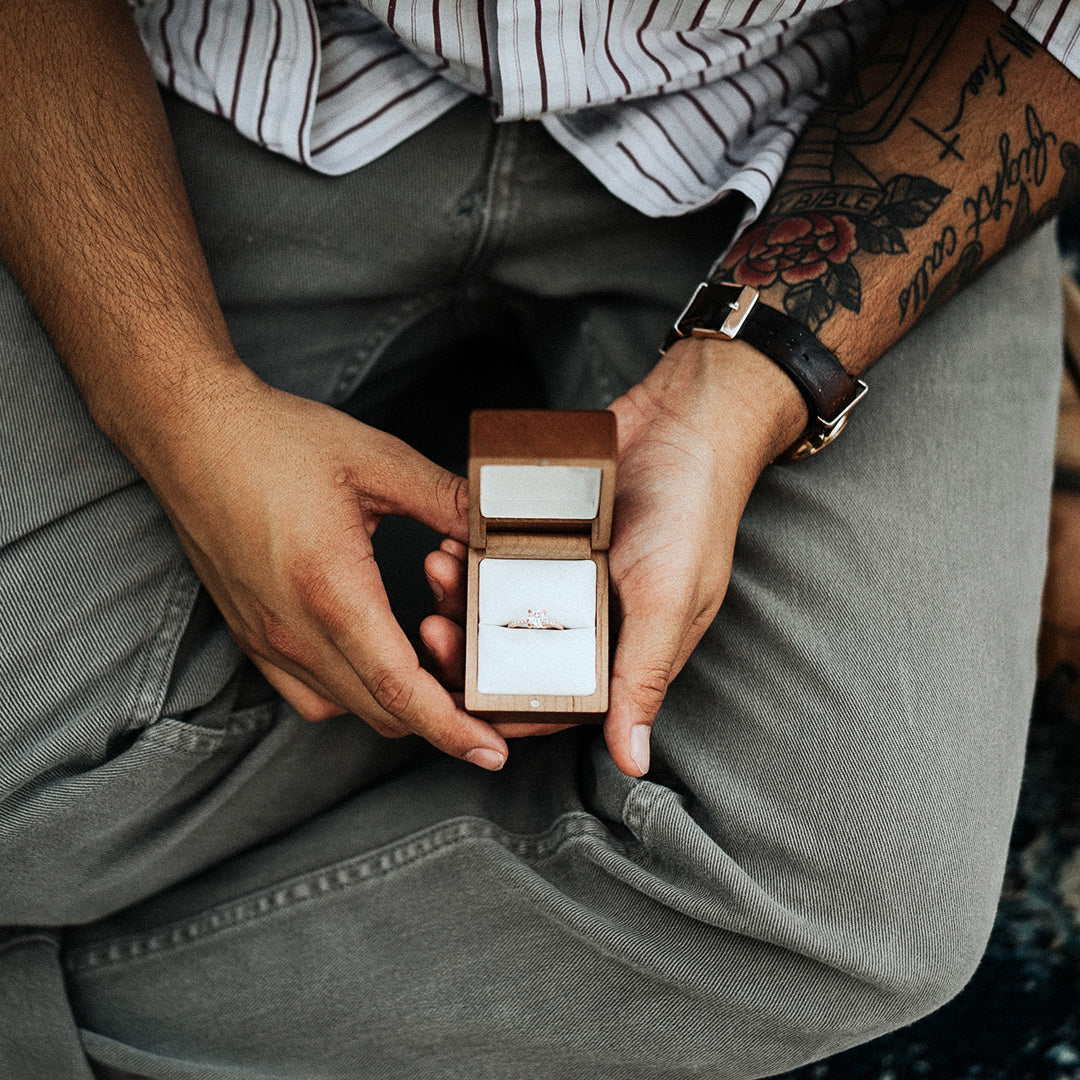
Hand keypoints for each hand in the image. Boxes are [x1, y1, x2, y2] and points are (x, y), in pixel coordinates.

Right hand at [135, 367, 509, 770]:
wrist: (188, 434)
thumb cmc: (274, 441)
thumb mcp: (376, 460)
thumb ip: (446, 498)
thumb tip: (498, 522)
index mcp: (331, 590)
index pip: (402, 689)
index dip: (454, 728)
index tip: (494, 753)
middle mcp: (293, 630)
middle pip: (384, 711)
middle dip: (444, 718)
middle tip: (490, 701)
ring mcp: (266, 640)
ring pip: (350, 706)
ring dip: (402, 700)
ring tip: (441, 661)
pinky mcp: (251, 635)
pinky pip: (312, 693)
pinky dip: (358, 692)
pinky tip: (380, 656)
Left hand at [420, 337, 807, 772]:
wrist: (689, 420)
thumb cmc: (694, 514)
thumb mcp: (671, 603)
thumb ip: (642, 679)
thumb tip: (632, 762)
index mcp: (619, 650)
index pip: (550, 701)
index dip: (501, 706)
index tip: (454, 695)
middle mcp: (588, 618)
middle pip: (513, 655)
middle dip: (467, 648)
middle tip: (433, 627)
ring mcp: (564, 574)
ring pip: (497, 603)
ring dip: (462, 594)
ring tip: (438, 567)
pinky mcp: (548, 532)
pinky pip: (499, 552)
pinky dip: (474, 550)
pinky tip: (451, 539)